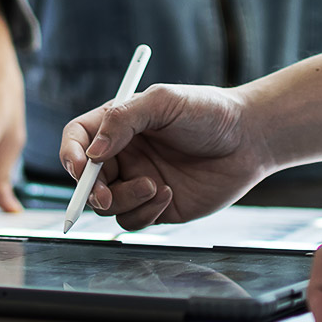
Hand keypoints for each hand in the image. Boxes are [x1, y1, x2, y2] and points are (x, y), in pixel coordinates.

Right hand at [58, 84, 273, 229]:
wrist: (251, 139)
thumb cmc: (210, 112)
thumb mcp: (164, 102)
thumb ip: (123, 119)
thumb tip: (92, 153)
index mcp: (118, 125)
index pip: (77, 140)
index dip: (70, 155)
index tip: (79, 168)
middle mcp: (123, 155)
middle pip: (86, 179)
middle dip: (91, 190)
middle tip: (104, 195)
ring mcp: (138, 182)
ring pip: (106, 205)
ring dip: (123, 200)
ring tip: (156, 186)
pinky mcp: (156, 206)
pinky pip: (132, 220)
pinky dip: (145, 212)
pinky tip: (170, 194)